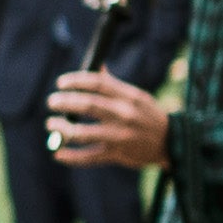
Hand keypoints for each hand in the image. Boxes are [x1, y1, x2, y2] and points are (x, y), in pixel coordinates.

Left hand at [49, 67, 170, 172]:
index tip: (61, 83)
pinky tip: (58, 154)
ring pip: (83, 133)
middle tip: (52, 102)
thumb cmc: (148, 116)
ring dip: (62, 129)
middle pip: (88, 105)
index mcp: (128, 97)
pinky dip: (71, 157)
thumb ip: (114, 84)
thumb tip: (97, 65)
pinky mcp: (116, 154)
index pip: (98, 83)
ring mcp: (119, 136)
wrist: (170, 143)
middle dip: (65, 102)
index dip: (76, 81)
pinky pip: (89, 157)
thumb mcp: (137, 96)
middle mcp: (124, 115)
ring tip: (51, 125)